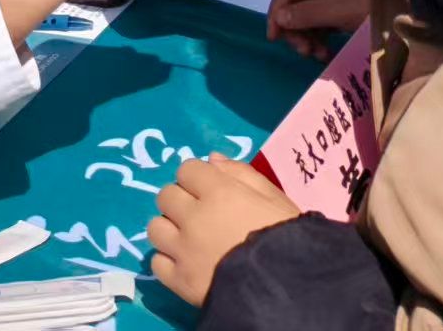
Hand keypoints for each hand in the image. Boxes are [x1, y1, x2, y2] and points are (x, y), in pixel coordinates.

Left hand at [149, 155, 299, 306]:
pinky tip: (185, 261)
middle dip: (181, 199)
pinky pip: (156, 262)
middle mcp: (194, 217)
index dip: (198, 177)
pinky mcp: (179, 280)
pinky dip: (168, 259)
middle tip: (199, 213)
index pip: (187, 169)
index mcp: (219, 192)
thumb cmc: (286, 236)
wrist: (287, 284)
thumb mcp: (274, 197)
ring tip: (189, 238)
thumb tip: (212, 159)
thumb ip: (242, 173)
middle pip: (166, 195)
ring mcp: (183, 250)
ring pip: (155, 228)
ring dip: (170, 228)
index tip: (209, 189)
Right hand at [267, 0, 370, 60]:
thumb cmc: (373, 3)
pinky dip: (318, 40)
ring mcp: (332, 0)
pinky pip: (320, 27)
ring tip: (318, 55)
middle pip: (294, 8)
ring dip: (306, 38)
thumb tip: (279, 18)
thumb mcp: (340, 10)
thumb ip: (309, 14)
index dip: (276, 13)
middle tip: (304, 51)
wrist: (410, 5)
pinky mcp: (341, 14)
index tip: (275, 38)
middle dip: (294, 30)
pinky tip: (325, 53)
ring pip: (306, 20)